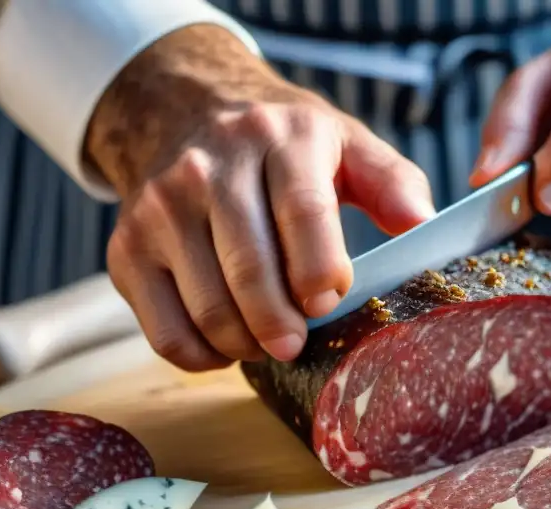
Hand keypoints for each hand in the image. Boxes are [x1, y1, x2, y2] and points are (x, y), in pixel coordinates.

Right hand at [87, 25, 434, 370]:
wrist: (181, 110)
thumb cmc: (278, 143)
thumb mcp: (343, 141)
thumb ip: (391, 182)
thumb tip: (424, 226)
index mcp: (278, 138)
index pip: (300, 209)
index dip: (319, 267)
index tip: (330, 302)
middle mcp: (208, 168)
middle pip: (249, 270)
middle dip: (283, 325)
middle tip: (299, 343)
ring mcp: (160, 209)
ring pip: (209, 311)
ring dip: (249, 345)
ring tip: (270, 339)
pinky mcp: (126, 249)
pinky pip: (167, 334)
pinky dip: (204, 357)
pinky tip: (229, 342)